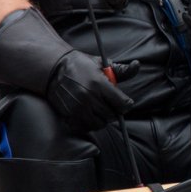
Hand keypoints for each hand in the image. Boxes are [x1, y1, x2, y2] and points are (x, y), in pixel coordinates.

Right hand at [0, 6, 134, 129]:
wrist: (54, 69)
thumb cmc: (80, 65)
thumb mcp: (101, 64)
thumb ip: (120, 70)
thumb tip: (137, 66)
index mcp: (99, 84)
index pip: (122, 103)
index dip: (125, 104)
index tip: (123, 101)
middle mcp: (90, 97)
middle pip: (112, 115)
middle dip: (114, 110)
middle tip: (109, 104)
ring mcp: (79, 108)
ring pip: (100, 123)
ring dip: (103, 118)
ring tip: (99, 109)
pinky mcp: (70, 115)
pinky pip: (87, 127)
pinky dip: (91, 124)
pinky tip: (89, 114)